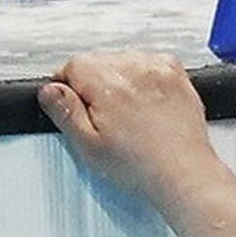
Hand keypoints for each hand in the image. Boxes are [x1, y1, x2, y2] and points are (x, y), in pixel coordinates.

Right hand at [39, 52, 222, 202]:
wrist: (185, 175)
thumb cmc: (142, 167)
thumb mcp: (89, 146)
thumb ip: (64, 112)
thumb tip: (49, 90)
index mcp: (109, 84)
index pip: (73, 65)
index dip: (70, 88)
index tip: (77, 107)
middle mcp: (136, 70)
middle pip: (98, 61)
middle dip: (95, 84)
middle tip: (106, 118)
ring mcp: (160, 70)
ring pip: (124, 61)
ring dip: (120, 79)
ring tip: (129, 114)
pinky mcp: (178, 77)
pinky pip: (150, 64)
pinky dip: (144, 77)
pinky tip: (146, 103)